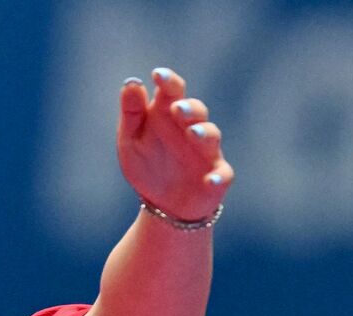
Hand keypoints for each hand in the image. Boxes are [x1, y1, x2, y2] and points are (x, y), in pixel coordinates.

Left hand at [117, 68, 232, 221]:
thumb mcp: (130, 139)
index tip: (157, 74)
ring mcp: (206, 153)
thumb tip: (132, 82)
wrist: (161, 205)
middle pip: (196, 112)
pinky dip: (218, 177)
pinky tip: (211, 180)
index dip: (168, 82)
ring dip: (203, 134)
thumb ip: (131, 112)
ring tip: (192, 133)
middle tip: (175, 108)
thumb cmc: (148, 165)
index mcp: (169, 117)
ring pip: (211, 137)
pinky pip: (221, 175)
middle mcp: (191, 130)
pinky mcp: (215, 177)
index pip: (172, 93)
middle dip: (188, 109)